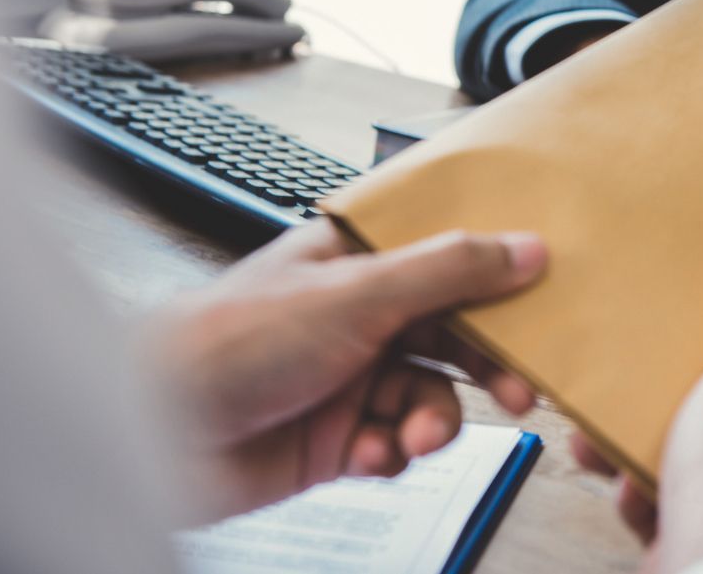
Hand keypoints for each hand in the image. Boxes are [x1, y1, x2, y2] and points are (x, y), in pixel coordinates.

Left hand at [145, 219, 546, 521]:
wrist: (157, 433)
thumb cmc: (234, 340)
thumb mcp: (360, 293)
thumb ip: (449, 270)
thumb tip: (528, 248)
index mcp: (358, 258)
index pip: (448, 255)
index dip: (498, 278)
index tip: (545, 301)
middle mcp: (357, 312)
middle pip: (450, 332)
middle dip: (484, 365)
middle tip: (520, 390)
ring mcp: (347, 375)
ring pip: (429, 396)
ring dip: (433, 421)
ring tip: (417, 438)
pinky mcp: (336, 436)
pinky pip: (396, 444)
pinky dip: (392, 453)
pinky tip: (369, 454)